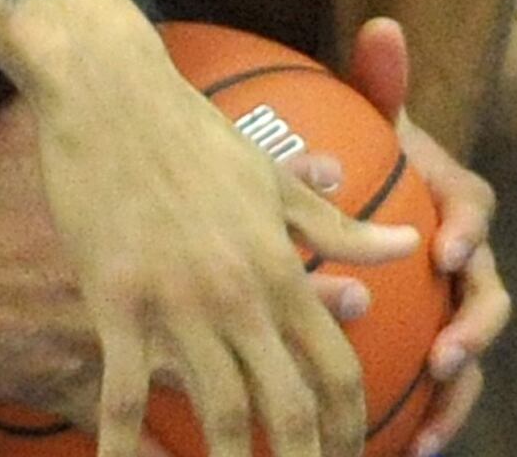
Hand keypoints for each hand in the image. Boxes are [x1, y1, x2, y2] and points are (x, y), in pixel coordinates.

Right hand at [0, 95, 401, 418]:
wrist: (109, 95)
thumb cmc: (193, 133)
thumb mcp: (275, 178)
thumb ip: (340, 227)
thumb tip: (407, 245)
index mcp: (280, 266)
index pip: (334, 368)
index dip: (349, 428)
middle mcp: (238, 294)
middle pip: (287, 408)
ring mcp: (175, 302)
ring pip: (218, 411)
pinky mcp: (114, 302)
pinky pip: (124, 394)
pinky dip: (128, 446)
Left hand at [340, 21, 506, 455]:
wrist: (386, 196)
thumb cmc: (373, 155)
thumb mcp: (375, 117)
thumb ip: (381, 79)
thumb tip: (381, 24)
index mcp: (460, 203)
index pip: (475, 214)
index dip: (468, 232)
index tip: (446, 252)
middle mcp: (472, 261)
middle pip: (490, 300)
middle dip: (473, 332)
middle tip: (445, 354)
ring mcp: (460, 310)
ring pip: (474, 359)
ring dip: (457, 396)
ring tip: (429, 432)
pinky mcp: (442, 348)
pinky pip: (447, 391)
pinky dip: (433, 422)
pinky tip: (407, 453)